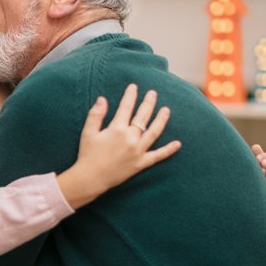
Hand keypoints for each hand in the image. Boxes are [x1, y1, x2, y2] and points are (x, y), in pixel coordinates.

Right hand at [57, 84, 181, 208]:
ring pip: (154, 132)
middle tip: (153, 93)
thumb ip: (96, 114)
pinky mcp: (141, 163)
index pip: (126, 107)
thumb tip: (102, 99)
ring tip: (166, 110)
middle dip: (148, 103)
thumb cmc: (87, 155)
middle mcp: (130, 138)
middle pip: (143, 116)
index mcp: (117, 129)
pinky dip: (168, 150)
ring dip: (161, 120)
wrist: (91, 178)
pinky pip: (158, 156)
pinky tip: (178, 144)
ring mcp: (138, 151)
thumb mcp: (88, 132)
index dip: (130, 95)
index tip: (134, 86)